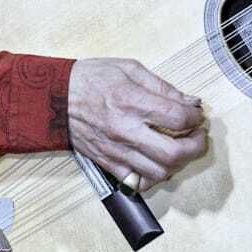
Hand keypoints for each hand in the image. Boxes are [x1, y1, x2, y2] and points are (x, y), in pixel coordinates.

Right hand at [66, 58, 207, 192]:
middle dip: (196, 146)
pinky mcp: (108, 163)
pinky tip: (158, 161)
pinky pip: (138, 182)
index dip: (195, 117)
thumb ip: (163, 87)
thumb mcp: (129, 69)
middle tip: (198, 136)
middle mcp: (126, 130)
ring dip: (179, 163)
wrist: (54, 98)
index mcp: (131, 102)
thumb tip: (190, 102)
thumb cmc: (91, 79)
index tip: (196, 114)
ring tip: (180, 148)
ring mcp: (117, 151)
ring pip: (159, 172)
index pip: (178, 118)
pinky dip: (155, 176)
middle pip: (174, 153)